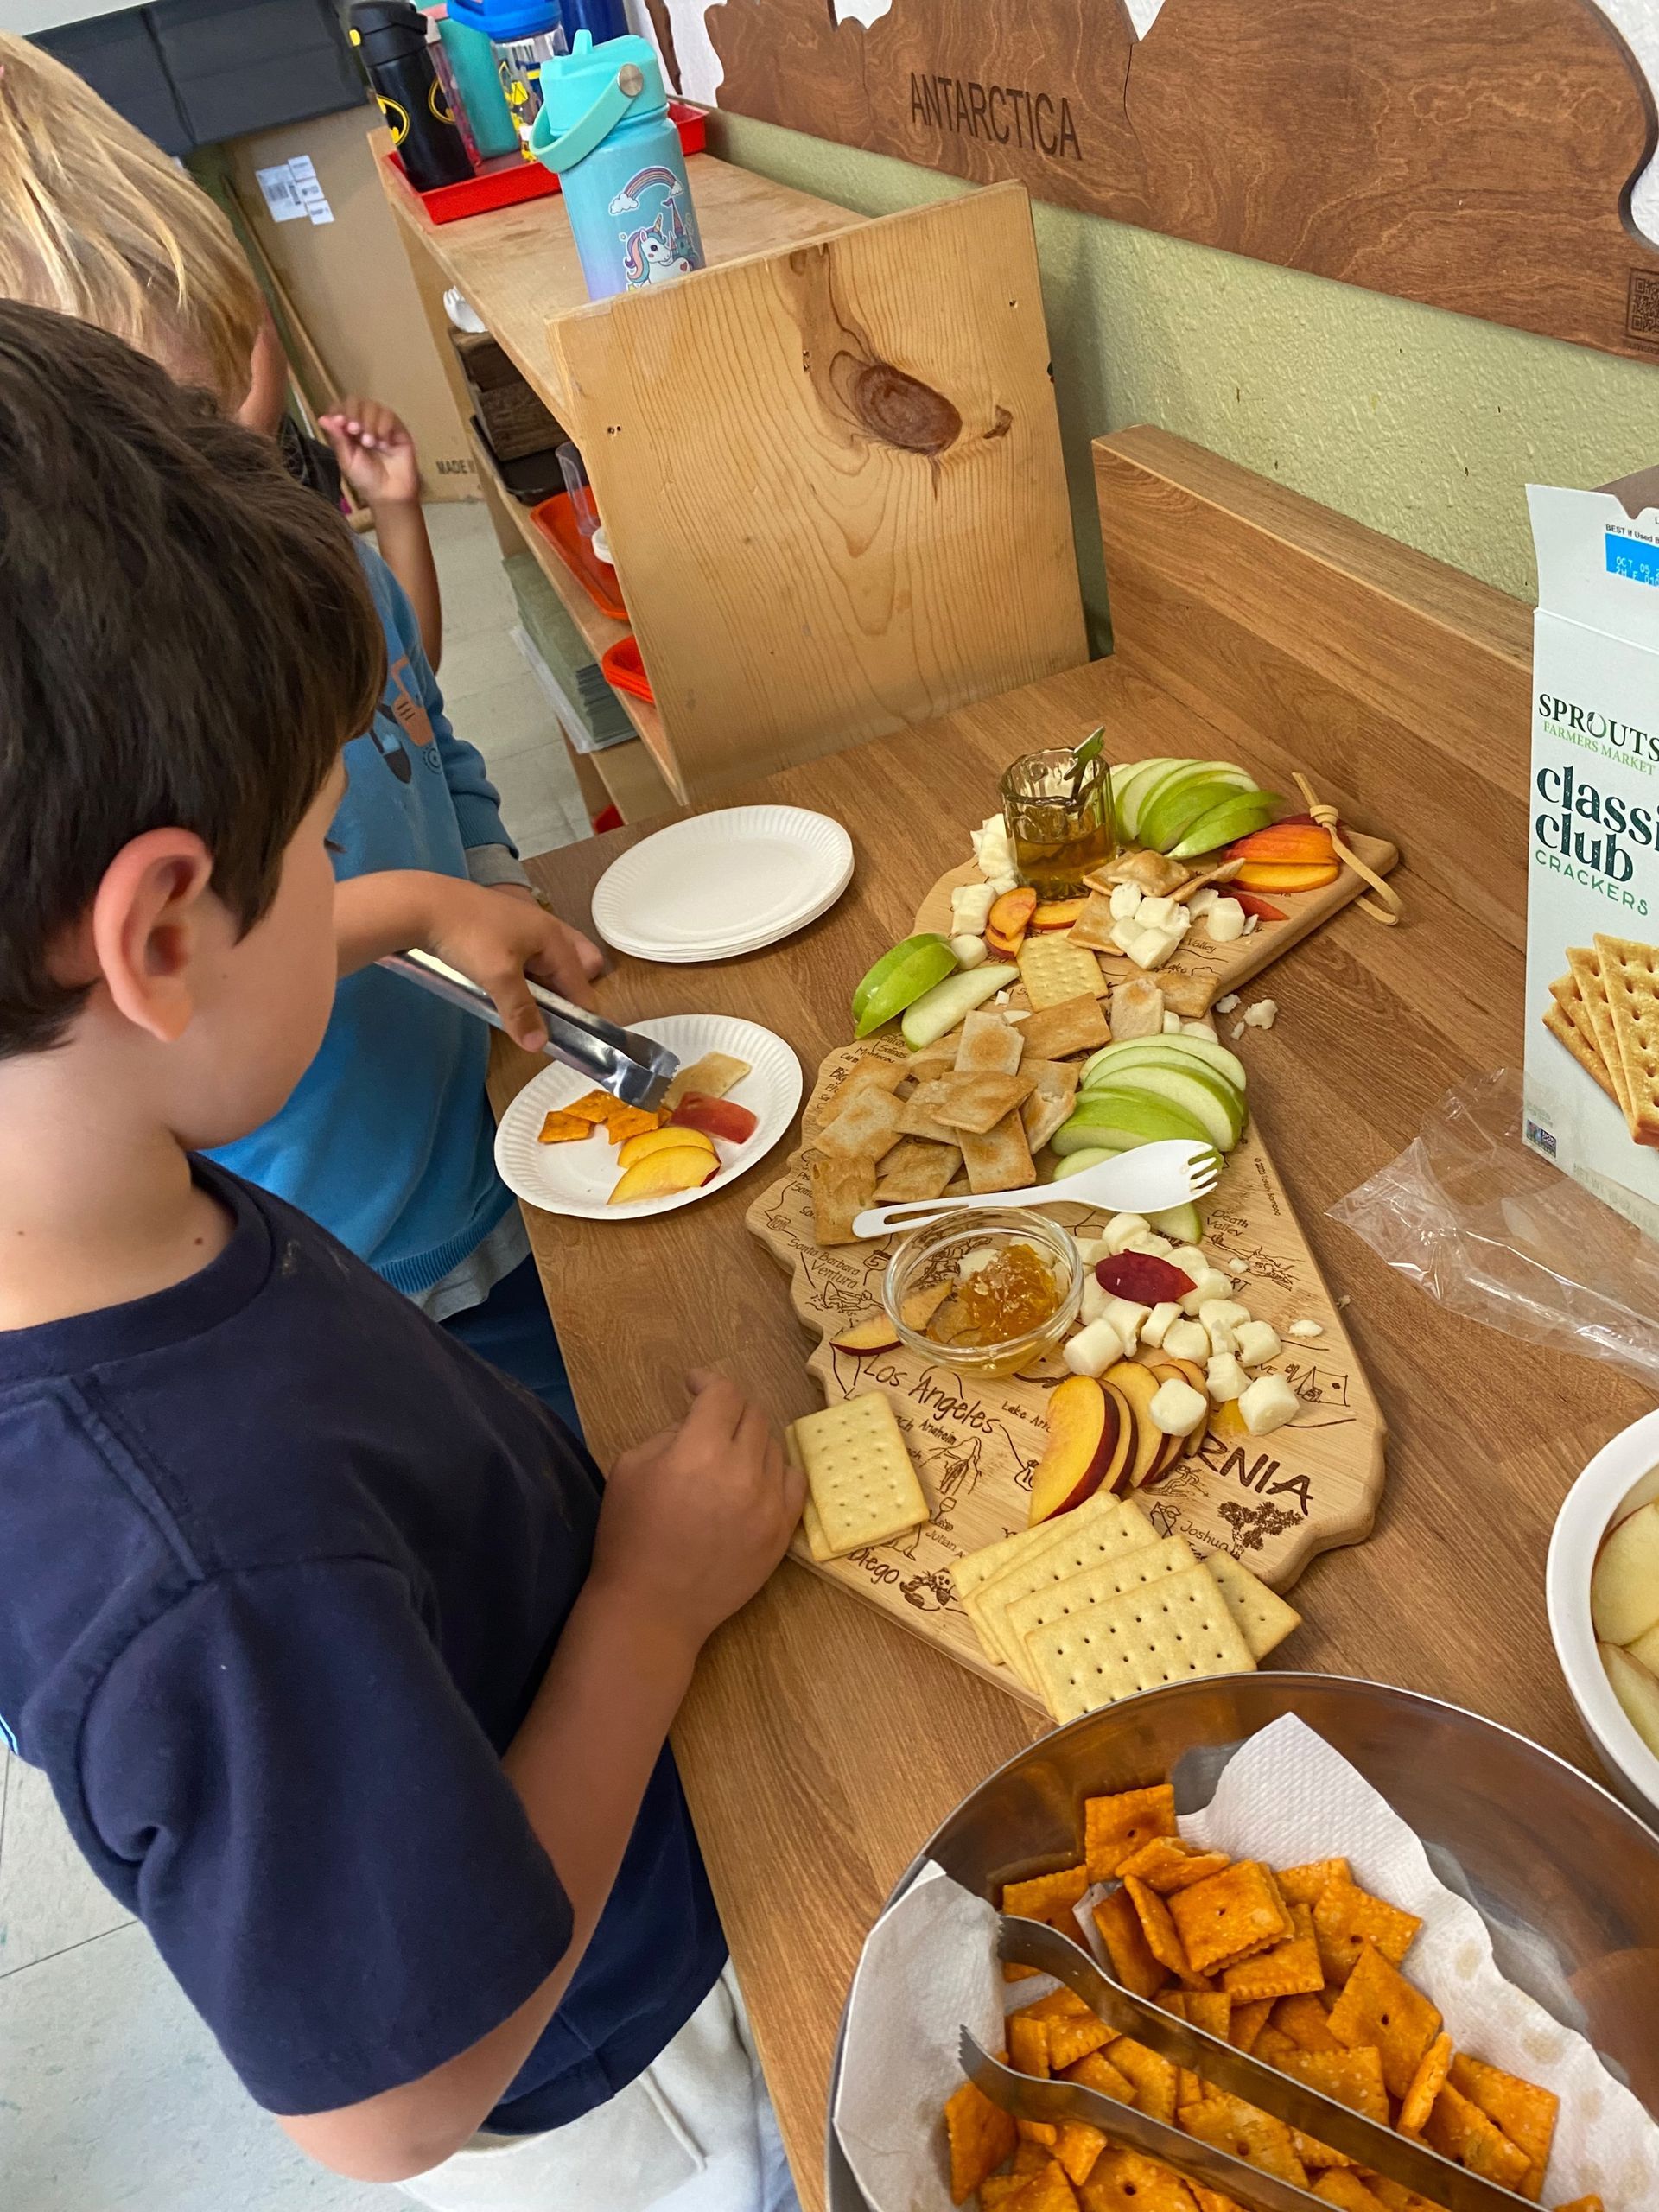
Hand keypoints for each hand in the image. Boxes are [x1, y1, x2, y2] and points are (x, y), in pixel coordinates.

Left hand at [319, 396, 421, 507]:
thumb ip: (338, 439)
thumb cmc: (366, 480)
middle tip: (354, 431)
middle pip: (357, 402)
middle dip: (353, 414)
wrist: (389, 494)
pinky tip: (383, 443)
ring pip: (374, 406)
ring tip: (370, 443)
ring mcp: (382, 425)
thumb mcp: (347, 461)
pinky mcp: (398, 430)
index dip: (340, 410)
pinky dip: (384, 426)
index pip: (341, 408)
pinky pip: (390, 416)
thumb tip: (323, 419)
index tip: (340, 422)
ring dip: (369, 422)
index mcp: (349, 430)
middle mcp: (365, 423)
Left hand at [421, 876, 605, 1048]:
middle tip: (550, 1017)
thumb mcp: (498, 977)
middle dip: (568, 995)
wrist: (423, 904)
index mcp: (553, 937)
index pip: (581, 983)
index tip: (568, 1039)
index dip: (579, 1014)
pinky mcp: (502, 928)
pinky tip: (507, 989)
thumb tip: (539, 1046)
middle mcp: (545, 929)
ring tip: (526, 1009)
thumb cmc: (469, 936)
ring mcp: (523, 926)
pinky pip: (527, 957)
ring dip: (544, 987)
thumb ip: (521, 1011)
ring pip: (548, 963)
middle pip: (573, 968)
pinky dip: (525, 976)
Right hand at [592, 1372, 804, 1651]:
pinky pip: (794, 1483)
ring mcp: (769, 1504)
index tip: (694, 1384)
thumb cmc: (629, 1537)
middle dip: (729, 1409)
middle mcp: (743, 1472)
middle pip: (753, 1415)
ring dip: (751, 1440)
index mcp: (700, 1451)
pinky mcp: (782, 1532)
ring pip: (774, 1446)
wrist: (651, 1609)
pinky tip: (756, 1478)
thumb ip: (669, 1433)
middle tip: (710, 1418)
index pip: (723, 1394)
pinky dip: (776, 1471)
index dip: (707, 1381)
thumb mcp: (630, 1468)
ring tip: (728, 1454)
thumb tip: (698, 1422)